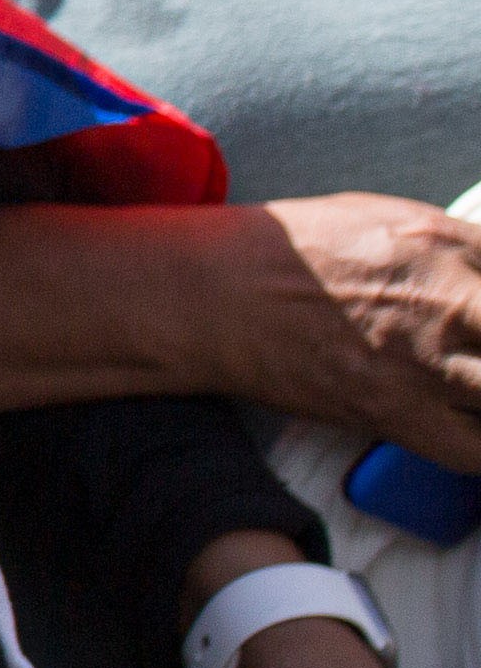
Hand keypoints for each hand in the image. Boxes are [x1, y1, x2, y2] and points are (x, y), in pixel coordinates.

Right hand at [0, 197, 480, 466]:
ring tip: (469, 386)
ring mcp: (426, 361)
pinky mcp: (395, 412)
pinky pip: (475, 451)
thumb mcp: (379, 217)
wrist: (212, 295)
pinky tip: (466, 430)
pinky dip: (480, 448)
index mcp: (444, 243)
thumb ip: (450, 245)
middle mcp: (450, 301)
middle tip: (477, 356)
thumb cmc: (284, 251)